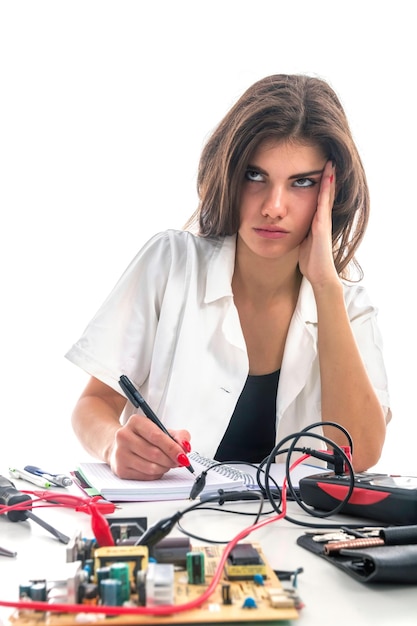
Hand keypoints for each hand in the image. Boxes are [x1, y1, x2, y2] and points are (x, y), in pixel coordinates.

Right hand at [108, 415, 191, 479]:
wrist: (121, 444)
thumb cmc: (144, 437)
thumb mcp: (162, 430)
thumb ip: (179, 435)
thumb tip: (185, 447)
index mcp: (135, 422)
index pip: (156, 436)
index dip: (172, 448)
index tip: (183, 455)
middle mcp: (124, 436)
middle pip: (154, 453)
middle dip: (171, 460)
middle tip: (179, 461)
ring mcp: (120, 454)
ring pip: (151, 467)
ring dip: (165, 468)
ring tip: (167, 463)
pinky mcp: (120, 470)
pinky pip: (146, 476)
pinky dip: (157, 474)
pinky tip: (156, 467)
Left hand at [298, 160, 338, 287]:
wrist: (320, 274)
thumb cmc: (311, 261)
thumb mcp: (302, 242)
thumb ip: (299, 232)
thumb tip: (289, 227)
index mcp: (316, 221)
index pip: (318, 198)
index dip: (319, 184)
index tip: (318, 168)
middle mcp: (322, 218)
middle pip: (325, 193)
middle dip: (327, 176)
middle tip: (329, 158)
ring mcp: (324, 220)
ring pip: (326, 194)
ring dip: (329, 178)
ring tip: (330, 161)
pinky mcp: (322, 224)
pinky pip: (324, 202)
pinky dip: (326, 188)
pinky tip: (327, 176)